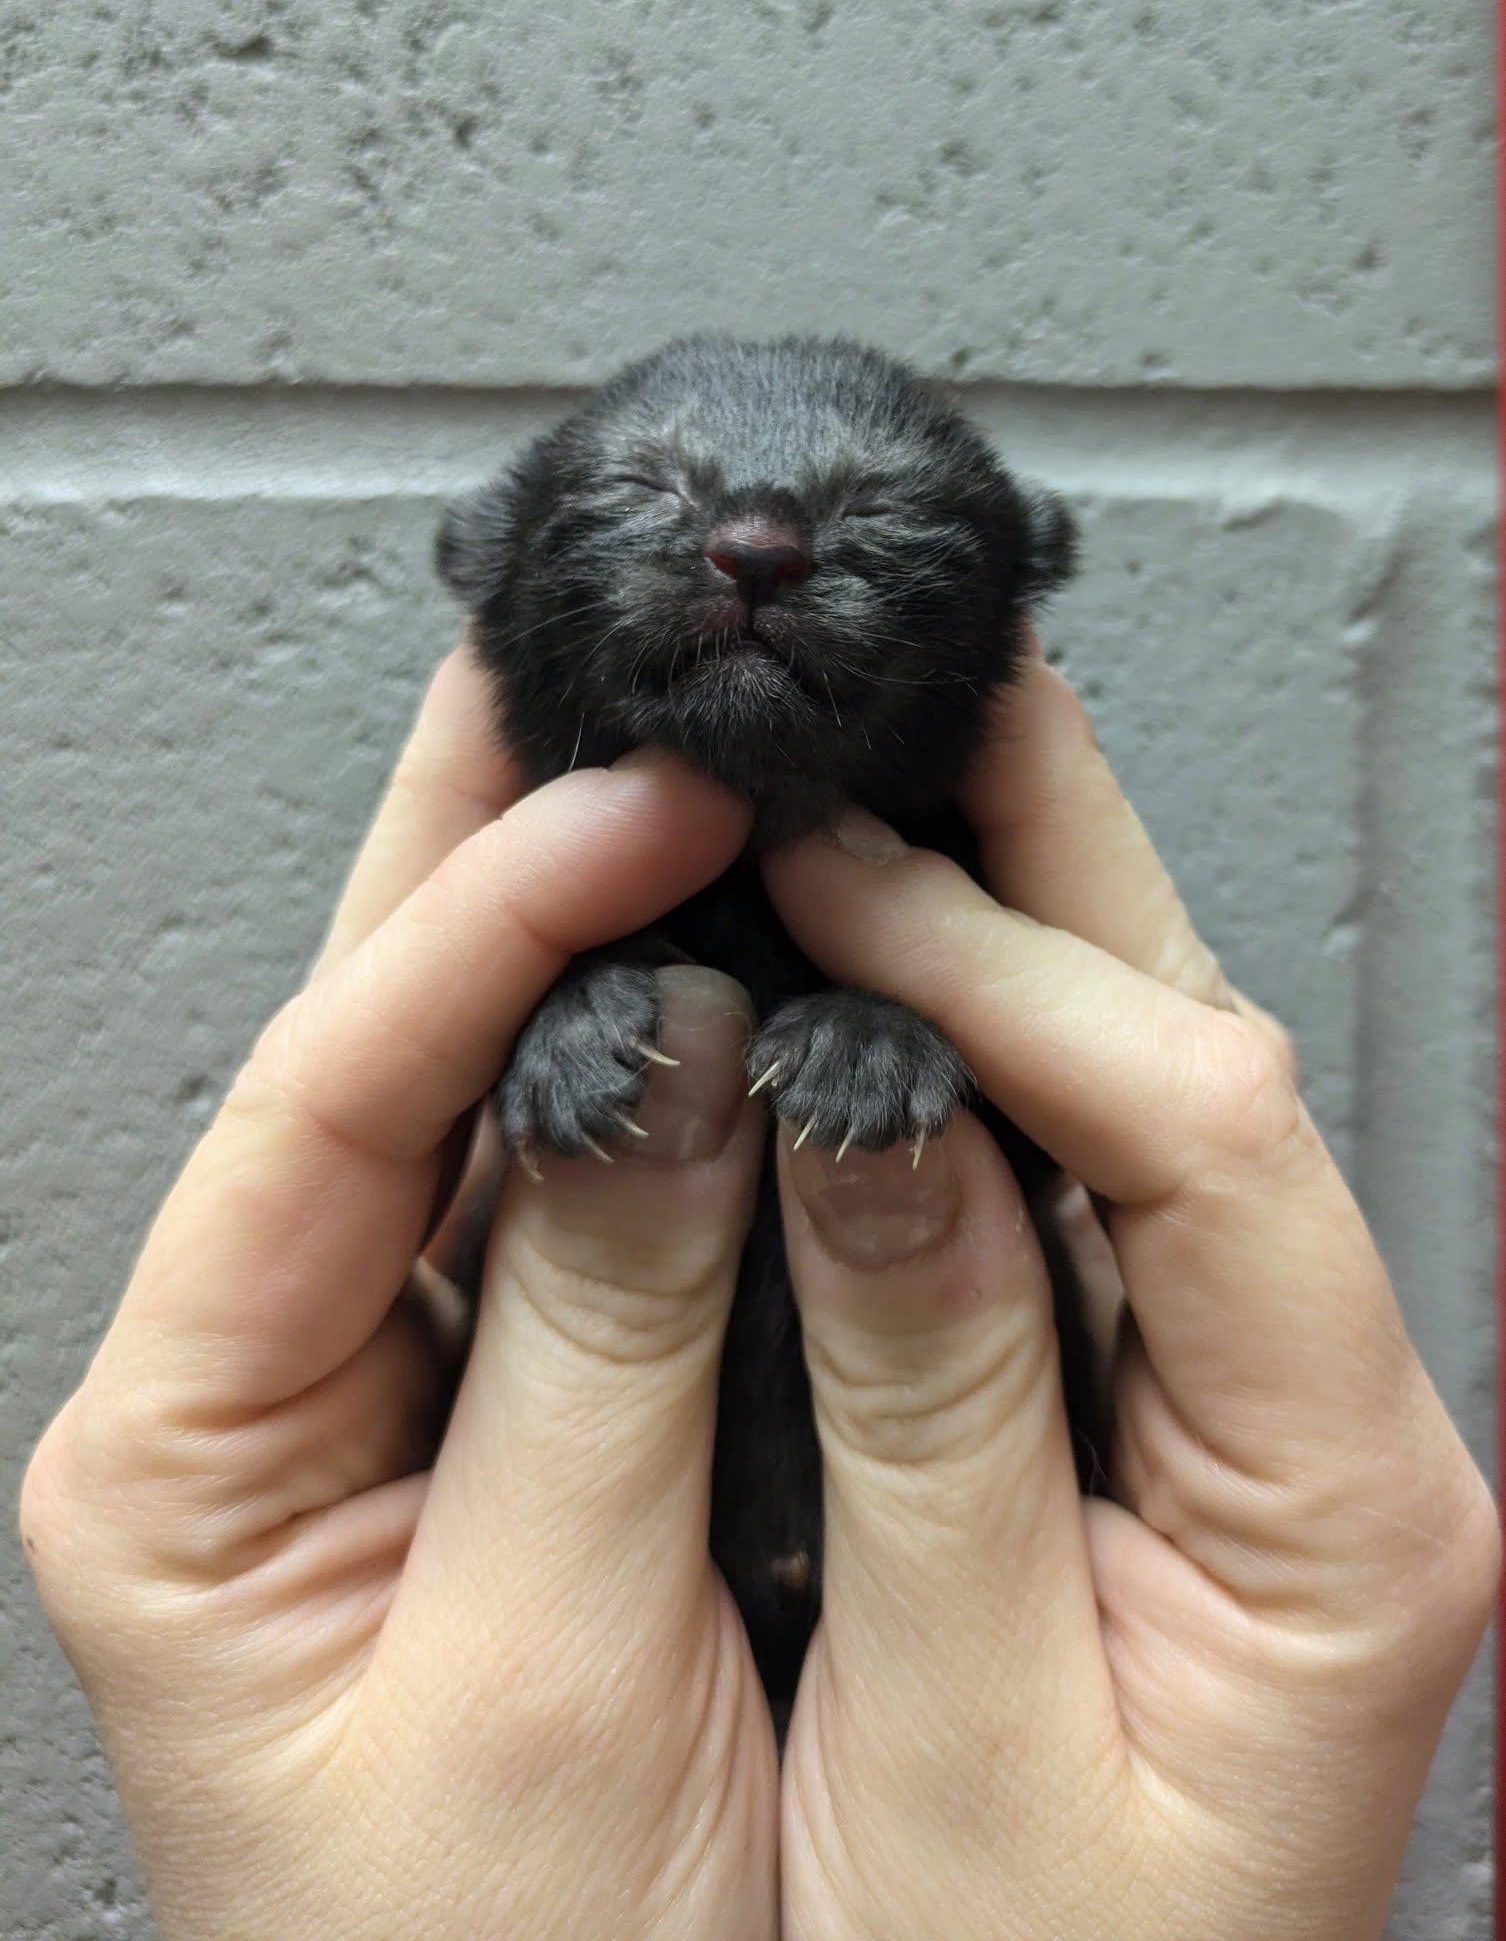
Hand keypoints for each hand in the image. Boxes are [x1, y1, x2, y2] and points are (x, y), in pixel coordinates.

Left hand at [22, 651, 777, 1940]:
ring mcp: (391, 1379)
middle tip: (578, 664)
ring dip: (559, 924)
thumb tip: (672, 1055)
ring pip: (471, 1095)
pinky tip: (693, 952)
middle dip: (478, 850)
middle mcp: (274, 1378)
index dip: (485, 927)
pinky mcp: (509, 1404)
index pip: (323, 1103)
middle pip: (370, 1051)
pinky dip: (639, 1060)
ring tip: (634, 746)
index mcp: (195, 1447)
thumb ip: (607, 1349)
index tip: (636, 805)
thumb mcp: (543, 1681)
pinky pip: (571, 1188)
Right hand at [761, 643, 1497, 1940]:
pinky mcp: (1148, 1399)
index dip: (1008, 974)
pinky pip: (1070, 1160)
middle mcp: (1316, 1408)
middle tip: (922, 681)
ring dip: (1012, 905)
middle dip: (1051, 844)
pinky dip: (973, 1029)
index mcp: (1345, 1503)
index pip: (1206, 1131)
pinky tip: (887, 961)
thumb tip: (861, 1101)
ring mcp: (1236, 1390)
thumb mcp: (972, 1741)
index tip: (835, 875)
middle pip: (1203, 1049)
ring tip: (895, 766)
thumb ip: (933, 1406)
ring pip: (1140, 1076)